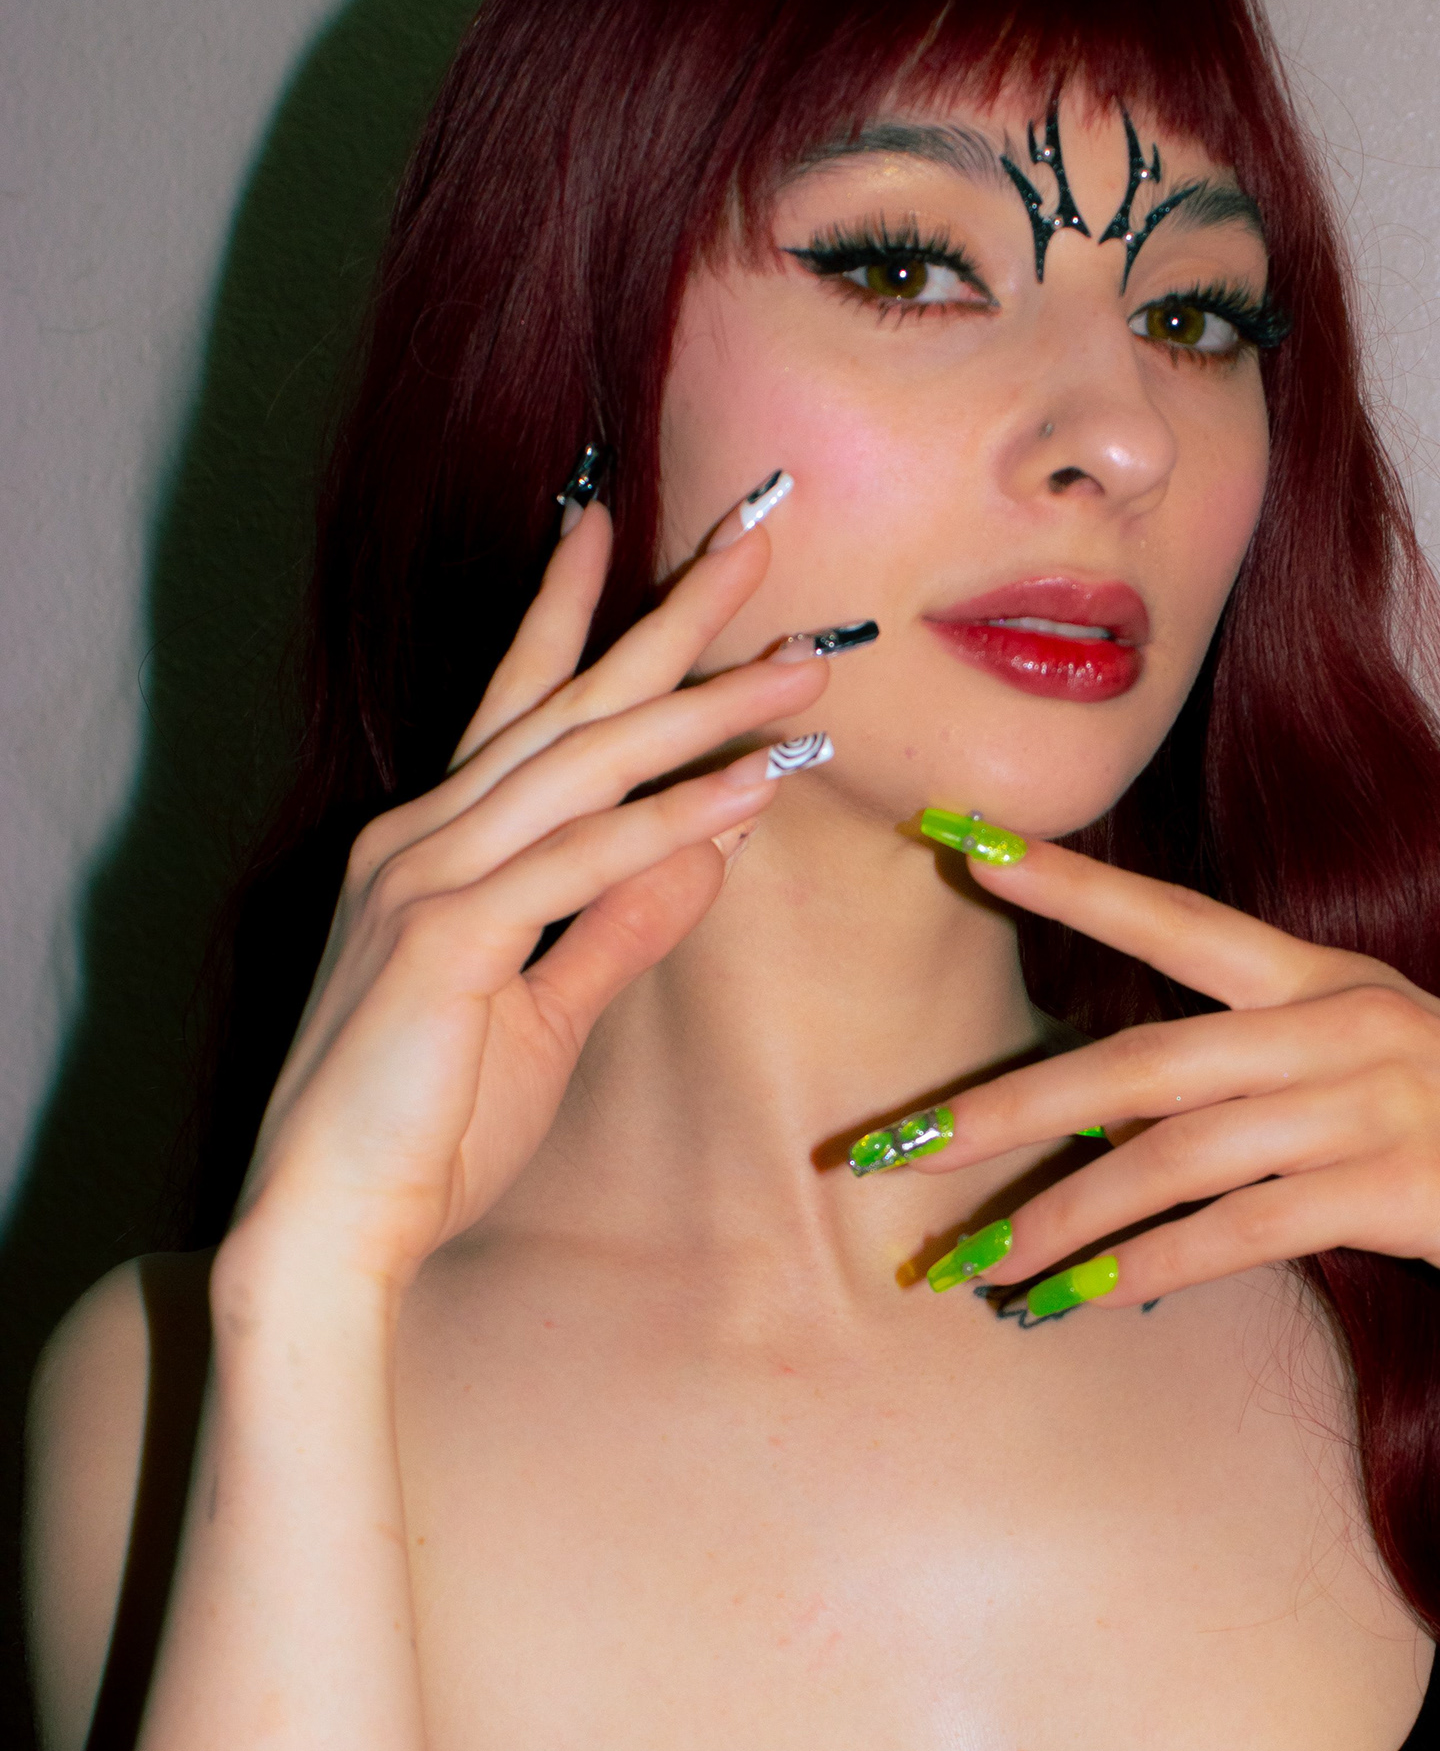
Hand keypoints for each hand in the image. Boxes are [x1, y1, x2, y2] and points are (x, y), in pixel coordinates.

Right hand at [230, 497, 826, 1291]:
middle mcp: (419, 839)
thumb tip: (702, 848)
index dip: (571, 609)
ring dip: (702, 711)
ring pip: (586, 765)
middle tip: (758, 536)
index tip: (621, 522)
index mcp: (431, 847)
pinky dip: (669, 821)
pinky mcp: (444, 941)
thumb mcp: (546, 1014)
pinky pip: (580, 863)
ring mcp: (423, 881)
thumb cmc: (426, 1131)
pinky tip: (748, 789)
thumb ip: (618, 925)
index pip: (516, 702)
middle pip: (566, 702)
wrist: (331, 1228)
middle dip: (667, 616)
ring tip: (798, 671)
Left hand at [903, 843, 1439, 1358]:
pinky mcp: (1404, 1186)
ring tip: (972, 1268)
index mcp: (1326, 983)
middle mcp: (1339, 1022)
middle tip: (888, 1152)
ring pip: (1169, 1153)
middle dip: (998, 1111)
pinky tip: (1084, 1298)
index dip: (1064, 882)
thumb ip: (1268, 1090)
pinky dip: (1150, 1266)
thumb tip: (1132, 1129)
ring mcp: (1374, 1100)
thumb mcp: (1381, 1088)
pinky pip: (1240, 1229)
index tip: (960, 849)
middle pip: (1132, 1060)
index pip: (1170, 921)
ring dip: (1058, 1216)